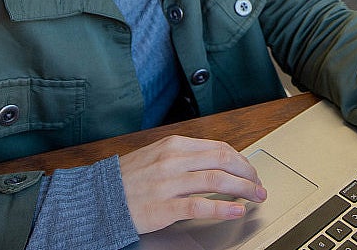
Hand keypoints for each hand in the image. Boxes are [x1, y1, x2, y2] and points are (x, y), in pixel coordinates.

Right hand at [118, 136, 266, 233]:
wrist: (97, 198)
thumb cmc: (126, 180)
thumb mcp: (155, 156)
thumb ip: (182, 156)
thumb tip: (213, 161)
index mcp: (173, 146)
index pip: (218, 147)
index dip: (240, 159)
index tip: (248, 169)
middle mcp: (173, 161)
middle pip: (223, 160)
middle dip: (247, 172)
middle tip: (258, 183)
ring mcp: (169, 183)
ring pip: (217, 180)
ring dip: (243, 188)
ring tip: (256, 196)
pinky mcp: (164, 207)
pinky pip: (200, 205)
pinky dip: (223, 208)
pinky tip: (236, 211)